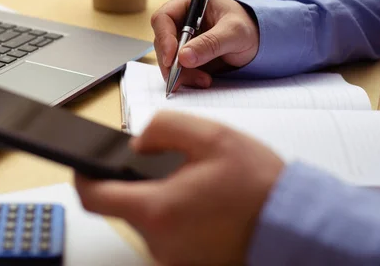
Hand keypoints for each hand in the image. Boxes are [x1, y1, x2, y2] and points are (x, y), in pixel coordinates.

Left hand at [75, 111, 283, 265]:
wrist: (297, 227)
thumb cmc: (259, 186)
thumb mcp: (212, 136)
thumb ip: (164, 128)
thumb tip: (137, 143)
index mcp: (158, 210)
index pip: (93, 197)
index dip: (82, 176)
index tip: (83, 163)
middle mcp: (159, 243)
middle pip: (122, 206)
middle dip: (136, 181)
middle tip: (167, 166)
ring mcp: (173, 259)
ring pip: (146, 220)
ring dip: (159, 198)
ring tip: (194, 185)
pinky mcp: (186, 265)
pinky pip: (166, 235)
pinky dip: (174, 216)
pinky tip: (200, 204)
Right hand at [151, 0, 258, 89]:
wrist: (258, 41)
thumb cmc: (248, 27)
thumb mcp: (234, 33)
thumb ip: (211, 43)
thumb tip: (184, 57)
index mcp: (189, 3)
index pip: (164, 18)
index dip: (164, 38)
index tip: (171, 58)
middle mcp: (180, 20)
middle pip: (162, 42)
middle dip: (172, 62)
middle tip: (183, 78)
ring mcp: (182, 39)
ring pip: (167, 59)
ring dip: (181, 74)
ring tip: (203, 81)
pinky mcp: (186, 56)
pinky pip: (177, 69)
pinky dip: (186, 78)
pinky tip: (202, 80)